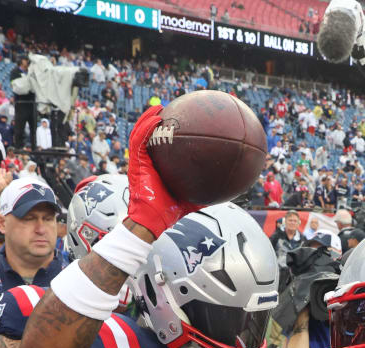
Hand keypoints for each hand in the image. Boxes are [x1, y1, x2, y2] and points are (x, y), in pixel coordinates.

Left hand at [0, 167, 11, 191]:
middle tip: (0, 168)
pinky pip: (8, 177)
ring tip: (4, 169)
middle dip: (0, 171)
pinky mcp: (7, 182)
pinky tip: (10, 173)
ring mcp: (4, 180)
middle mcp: (0, 179)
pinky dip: (9, 175)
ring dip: (4, 172)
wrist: (0, 191)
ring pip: (4, 175)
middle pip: (0, 174)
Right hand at [125, 105, 200, 237]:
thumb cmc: (170, 212)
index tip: (182, 122)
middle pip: (150, 136)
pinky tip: (156, 118)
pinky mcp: (135, 163)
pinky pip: (139, 140)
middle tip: (171, 109)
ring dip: (148, 118)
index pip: (163, 146)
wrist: (153, 221)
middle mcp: (148, 162)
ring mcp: (140, 162)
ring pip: (141, 133)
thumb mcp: (193, 198)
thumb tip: (229, 187)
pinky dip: (145, 127)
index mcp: (159, 167)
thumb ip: (207, 190)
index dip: (170, 133)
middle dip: (157, 121)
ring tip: (159, 108)